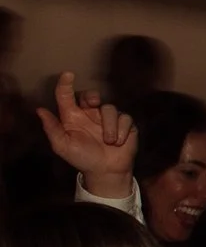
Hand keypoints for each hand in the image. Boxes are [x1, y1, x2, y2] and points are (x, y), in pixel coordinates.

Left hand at [35, 73, 134, 196]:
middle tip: (94, 104)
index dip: (65, 84)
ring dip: (109, 127)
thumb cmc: (82, 158)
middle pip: (91, 94)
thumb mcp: (62, 145)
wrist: (106, 172)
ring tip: (108, 142)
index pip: (67, 96)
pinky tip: (118, 143)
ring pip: (110, 108)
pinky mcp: (125, 124)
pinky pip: (125, 119)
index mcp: (73, 116)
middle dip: (93, 96)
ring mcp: (108, 119)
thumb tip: (40, 110)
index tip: (68, 74)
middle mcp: (90, 113)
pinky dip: (121, 132)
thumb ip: (52, 128)